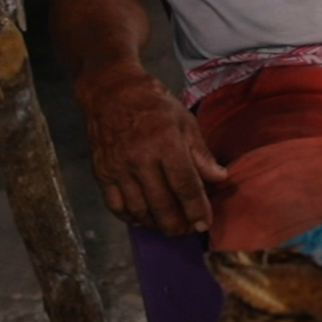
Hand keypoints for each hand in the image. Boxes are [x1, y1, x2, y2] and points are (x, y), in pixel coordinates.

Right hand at [82, 81, 231, 236]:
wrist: (111, 91)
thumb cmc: (153, 104)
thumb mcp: (185, 121)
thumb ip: (201, 153)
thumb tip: (220, 178)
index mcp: (165, 143)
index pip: (185, 186)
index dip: (197, 210)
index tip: (204, 225)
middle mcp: (140, 159)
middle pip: (161, 205)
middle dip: (177, 225)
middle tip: (187, 230)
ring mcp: (118, 168)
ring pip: (139, 210)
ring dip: (155, 224)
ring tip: (168, 226)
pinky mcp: (102, 173)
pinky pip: (116, 206)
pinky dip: (130, 218)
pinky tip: (143, 219)